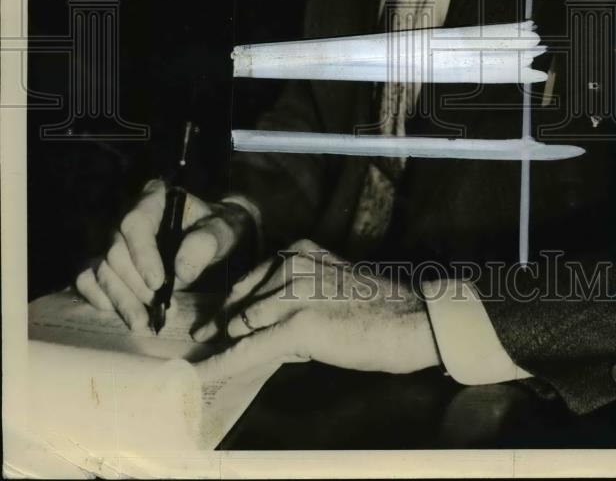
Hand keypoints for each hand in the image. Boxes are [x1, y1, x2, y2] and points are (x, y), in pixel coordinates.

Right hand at [74, 178, 250, 329]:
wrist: (209, 238)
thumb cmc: (214, 229)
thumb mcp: (223, 230)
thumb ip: (206, 243)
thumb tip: (182, 271)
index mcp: (154, 198)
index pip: (135, 221)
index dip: (142, 253)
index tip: (157, 282)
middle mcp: (125, 214)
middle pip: (115, 251)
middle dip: (135, 285)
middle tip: (159, 306)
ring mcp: (111, 238)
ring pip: (100, 269)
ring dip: (121, 299)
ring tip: (143, 322)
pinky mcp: (104, 261)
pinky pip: (86, 279)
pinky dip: (100, 299)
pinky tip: (124, 313)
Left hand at [193, 238, 440, 380]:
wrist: (408, 320)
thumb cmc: (374, 308)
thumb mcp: (328, 287)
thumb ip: (292, 296)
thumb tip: (255, 325)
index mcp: (297, 251)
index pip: (250, 281)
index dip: (230, 307)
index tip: (211, 322)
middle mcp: (290, 264)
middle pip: (240, 301)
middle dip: (226, 325)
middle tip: (211, 341)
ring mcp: (292, 292)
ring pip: (242, 326)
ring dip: (233, 345)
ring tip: (224, 361)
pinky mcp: (296, 324)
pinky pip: (248, 349)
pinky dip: (219, 364)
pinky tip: (197, 376)